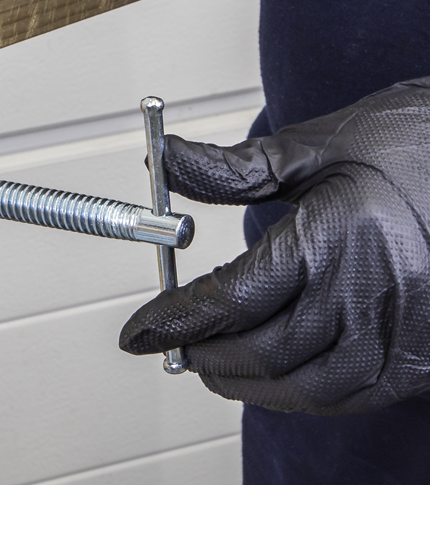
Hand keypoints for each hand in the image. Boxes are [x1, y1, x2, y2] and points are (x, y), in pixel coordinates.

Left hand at [119, 78, 429, 413]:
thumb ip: (232, 169)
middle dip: (204, 353)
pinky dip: (302, 394)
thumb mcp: (315, 146)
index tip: (137, 332)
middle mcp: (373, 293)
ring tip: (210, 364)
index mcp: (337, 236)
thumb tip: (163, 163)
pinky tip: (275, 376)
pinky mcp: (427, 357)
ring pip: (307, 387)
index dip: (175, 320)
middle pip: (263, 350)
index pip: (233, 298)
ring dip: (247, 384)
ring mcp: (407, 333)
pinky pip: (353, 394)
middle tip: (170, 343)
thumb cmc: (412, 143)